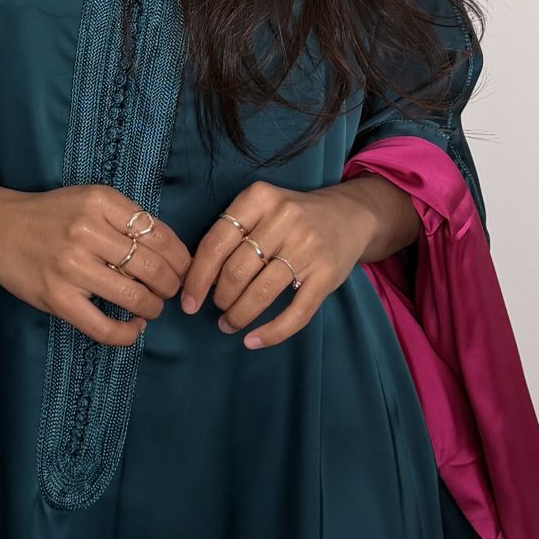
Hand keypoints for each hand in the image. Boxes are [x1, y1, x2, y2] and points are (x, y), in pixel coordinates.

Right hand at [0, 181, 190, 344]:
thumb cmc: (48, 214)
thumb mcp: (88, 199)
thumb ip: (126, 218)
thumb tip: (170, 251)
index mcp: (100, 201)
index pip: (160, 234)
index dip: (181, 257)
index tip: (184, 268)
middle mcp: (86, 231)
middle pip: (153, 267)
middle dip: (171, 285)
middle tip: (170, 290)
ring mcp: (70, 266)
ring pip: (134, 297)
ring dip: (153, 307)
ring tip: (151, 307)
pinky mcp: (57, 298)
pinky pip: (104, 327)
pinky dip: (127, 334)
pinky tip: (133, 328)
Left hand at [179, 177, 415, 349]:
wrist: (350, 215)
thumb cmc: (292, 216)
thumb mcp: (261, 208)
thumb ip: (232, 232)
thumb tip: (194, 278)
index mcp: (259, 198)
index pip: (216, 243)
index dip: (197, 277)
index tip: (188, 301)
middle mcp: (283, 218)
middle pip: (236, 271)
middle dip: (219, 299)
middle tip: (217, 310)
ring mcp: (308, 246)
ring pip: (261, 293)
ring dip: (239, 316)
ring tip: (230, 324)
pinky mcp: (326, 274)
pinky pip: (295, 312)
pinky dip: (271, 333)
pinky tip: (254, 340)